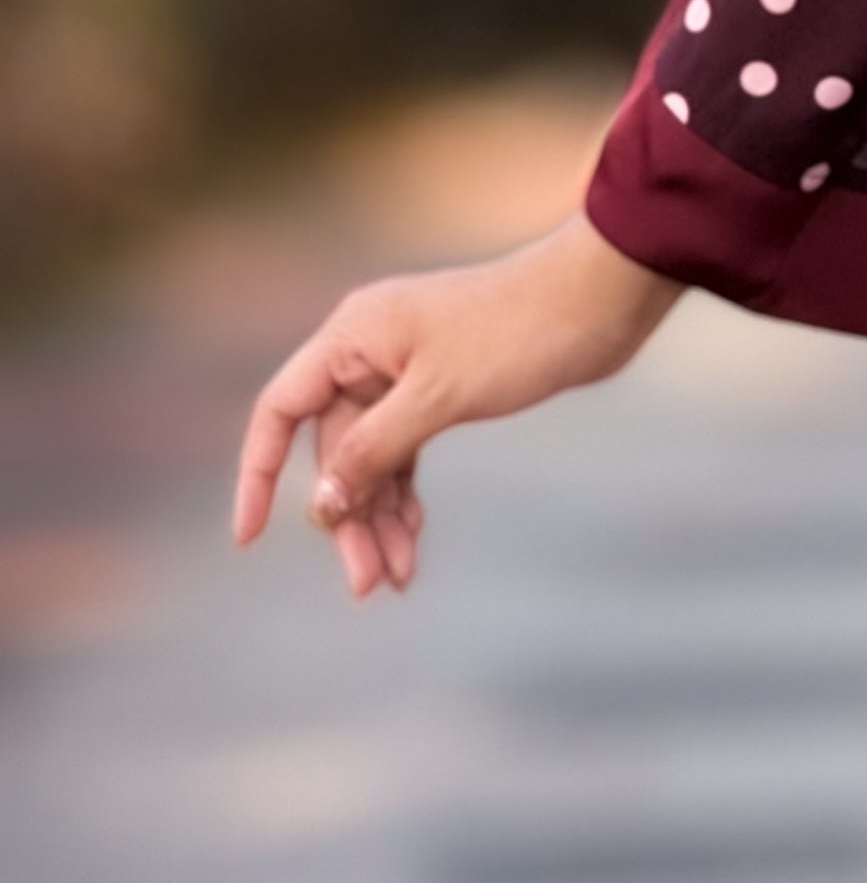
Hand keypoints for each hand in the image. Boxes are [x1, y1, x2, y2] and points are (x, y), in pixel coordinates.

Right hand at [232, 213, 681, 599]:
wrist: (601, 298)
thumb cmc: (519, 332)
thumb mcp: (437, 397)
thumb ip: (373, 451)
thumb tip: (319, 507)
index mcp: (354, 336)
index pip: (281, 410)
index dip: (258, 472)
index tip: (249, 537)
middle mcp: (370, 350)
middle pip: (332, 449)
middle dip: (347, 517)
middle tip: (367, 584)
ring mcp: (407, 370)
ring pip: (372, 457)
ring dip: (379, 516)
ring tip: (395, 579)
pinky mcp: (443, 387)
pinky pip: (405, 450)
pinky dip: (405, 493)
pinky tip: (412, 538)